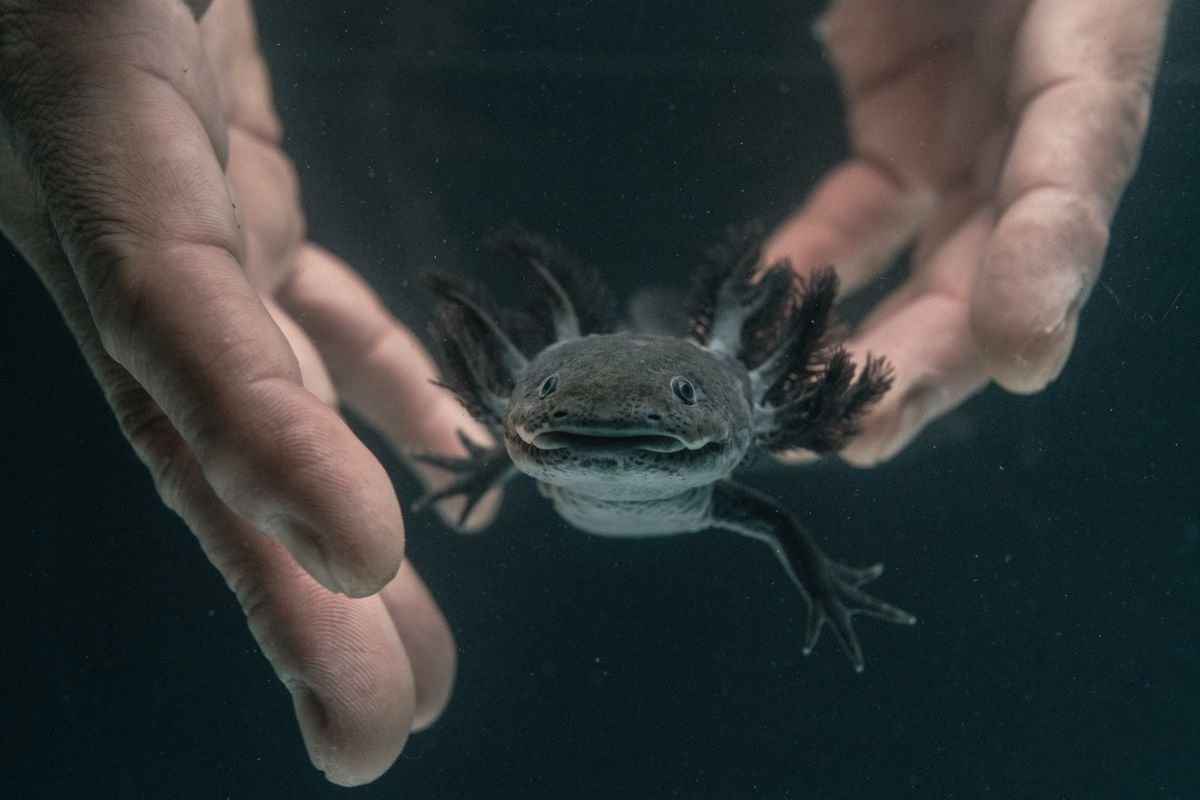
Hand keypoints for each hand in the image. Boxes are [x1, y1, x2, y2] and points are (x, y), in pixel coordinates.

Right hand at [0, 0, 480, 784]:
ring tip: (414, 670)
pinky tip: (439, 463)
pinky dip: (368, 396)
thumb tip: (187, 242)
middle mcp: (126, 224)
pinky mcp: (225, 193)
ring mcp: (180, 218)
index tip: (367, 567)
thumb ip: (113, 68)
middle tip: (373, 738)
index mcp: (85, 160)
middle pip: (209, 438)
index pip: (176, 335)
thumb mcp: (104, 3)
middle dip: (289, 598)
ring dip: (333, 545)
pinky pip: (299, 316)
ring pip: (260, 408)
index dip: (262, 454)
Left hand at [764, 0, 1170, 463]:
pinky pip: (867, 216)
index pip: (1084, 142)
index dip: (1055, 250)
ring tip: (815, 424)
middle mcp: (1040, 93)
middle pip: (1009, 243)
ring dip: (883, 343)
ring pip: (943, 257)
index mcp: (1089, 18)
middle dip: (943, 348)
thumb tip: (935, 51)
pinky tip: (769, 313)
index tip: (1024, 352)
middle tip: (865, 431)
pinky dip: (821, 266)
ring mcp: (975, 119)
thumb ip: (968, 7)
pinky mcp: (909, 128)